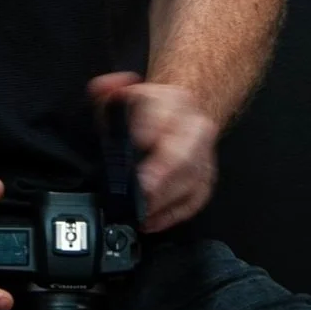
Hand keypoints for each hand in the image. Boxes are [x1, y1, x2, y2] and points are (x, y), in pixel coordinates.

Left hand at [88, 71, 217, 234]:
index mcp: (174, 103)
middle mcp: (195, 128)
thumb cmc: (149, 111)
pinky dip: (175, 214)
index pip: (164, 122)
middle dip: (162, 178)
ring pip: (192, 181)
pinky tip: (154, 221)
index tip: (137, 155)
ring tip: (142, 214)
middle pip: (184, 157)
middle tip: (142, 194)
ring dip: (165, 202)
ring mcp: (204, 155)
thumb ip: (108, 91)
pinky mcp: (206, 177)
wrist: (182, 113)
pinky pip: (197, 199)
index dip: (149, 138)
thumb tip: (104, 88)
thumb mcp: (124, 95)